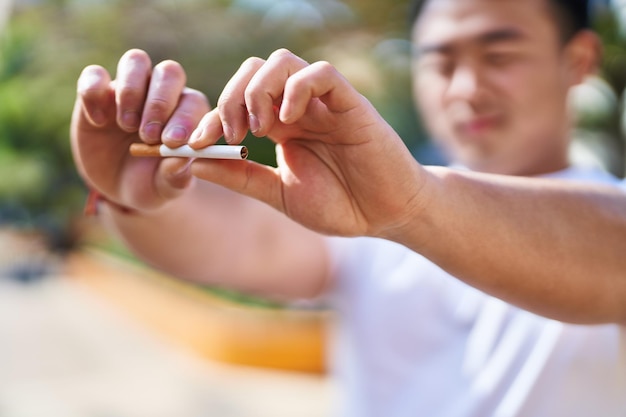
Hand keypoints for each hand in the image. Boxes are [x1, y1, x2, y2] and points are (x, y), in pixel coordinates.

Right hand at [70, 49, 208, 210]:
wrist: (117, 187)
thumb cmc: (151, 183)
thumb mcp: (164, 188)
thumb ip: (175, 176)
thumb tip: (181, 160)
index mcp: (187, 114)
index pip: (193, 102)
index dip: (185, 119)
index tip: (171, 142)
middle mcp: (161, 94)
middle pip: (169, 72)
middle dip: (159, 103)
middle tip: (147, 136)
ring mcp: (129, 89)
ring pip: (136, 61)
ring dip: (132, 92)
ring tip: (126, 126)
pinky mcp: (97, 93)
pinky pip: (94, 74)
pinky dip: (95, 93)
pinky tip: (98, 121)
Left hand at [188, 49, 426, 236]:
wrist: (385, 215)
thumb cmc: (340, 206)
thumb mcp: (278, 194)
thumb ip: (240, 176)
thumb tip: (193, 163)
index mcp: (280, 127)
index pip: (236, 102)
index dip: (209, 118)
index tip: (191, 144)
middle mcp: (298, 108)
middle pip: (252, 71)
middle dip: (230, 97)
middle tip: (230, 133)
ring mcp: (324, 103)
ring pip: (282, 62)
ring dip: (258, 89)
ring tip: (258, 127)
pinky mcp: (351, 103)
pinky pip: (321, 74)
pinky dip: (297, 89)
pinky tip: (288, 121)